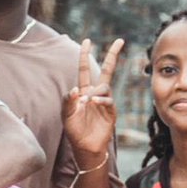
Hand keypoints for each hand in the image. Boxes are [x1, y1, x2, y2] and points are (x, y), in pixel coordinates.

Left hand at [62, 37, 123, 166]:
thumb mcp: (66, 116)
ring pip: (105, 86)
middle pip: (107, 70)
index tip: (87, 40)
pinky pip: (108, 100)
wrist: (86, 147)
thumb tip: (75, 89)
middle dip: (113, 55)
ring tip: (87, 101)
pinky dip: (101, 99)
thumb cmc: (75, 131)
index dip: (85, 55)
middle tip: (120, 40)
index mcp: (83, 92)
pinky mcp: (111, 111)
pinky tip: (93, 102)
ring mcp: (105, 101)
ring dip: (96, 91)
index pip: (85, 69)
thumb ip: (68, 102)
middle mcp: (96, 93)